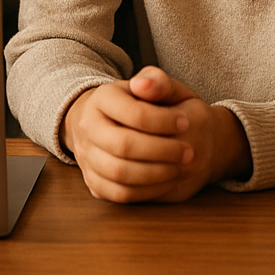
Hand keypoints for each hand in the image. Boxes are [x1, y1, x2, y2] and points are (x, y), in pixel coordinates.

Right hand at [60, 66, 249, 203]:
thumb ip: (156, 81)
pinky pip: (118, 194)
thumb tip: (144, 85)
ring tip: (180, 167)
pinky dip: (147, 191)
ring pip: (119, 173)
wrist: (110, 122)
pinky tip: (167, 180)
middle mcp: (87, 126)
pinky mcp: (92, 180)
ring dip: (157, 174)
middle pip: (123, 145)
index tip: (186, 122)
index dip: (164, 121)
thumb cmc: (139, 104)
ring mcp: (86, 155)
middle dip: (162, 151)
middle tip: (188, 152)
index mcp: (102, 98)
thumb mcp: (152, 86)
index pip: (133, 113)